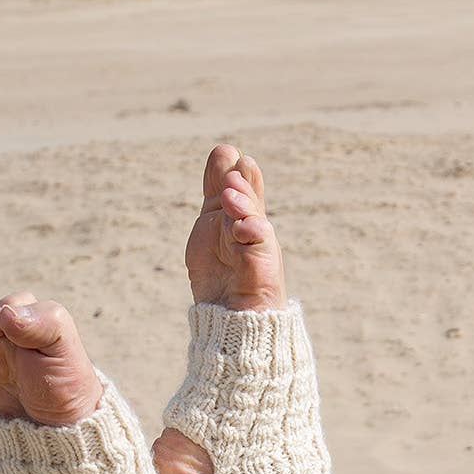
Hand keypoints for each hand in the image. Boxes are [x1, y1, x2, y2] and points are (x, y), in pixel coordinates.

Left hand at [185, 143, 286, 311]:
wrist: (229, 321)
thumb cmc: (218, 280)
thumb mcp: (208, 231)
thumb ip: (216, 198)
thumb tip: (223, 152)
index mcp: (233, 217)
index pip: (235, 188)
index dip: (228, 172)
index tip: (225, 154)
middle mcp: (250, 227)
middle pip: (249, 198)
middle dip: (242, 179)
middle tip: (234, 161)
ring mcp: (259, 245)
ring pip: (254, 216)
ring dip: (243, 202)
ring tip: (232, 192)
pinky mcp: (265, 265)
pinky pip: (261, 243)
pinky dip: (252, 230)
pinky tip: (242, 226)